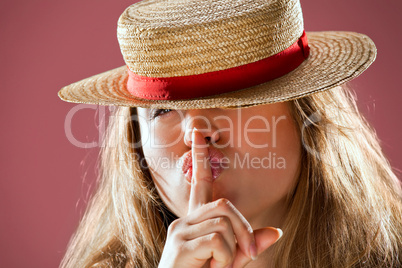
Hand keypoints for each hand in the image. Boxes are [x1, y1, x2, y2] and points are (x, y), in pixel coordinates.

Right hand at [158, 128, 281, 267]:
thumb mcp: (229, 260)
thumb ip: (248, 244)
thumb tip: (275, 231)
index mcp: (194, 220)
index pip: (198, 182)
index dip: (200, 158)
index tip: (197, 134)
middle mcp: (184, 220)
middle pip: (226, 206)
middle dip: (242, 230)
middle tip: (243, 254)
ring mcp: (180, 231)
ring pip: (225, 223)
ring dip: (233, 248)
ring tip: (220, 266)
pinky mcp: (180, 244)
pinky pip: (218, 240)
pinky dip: (224, 258)